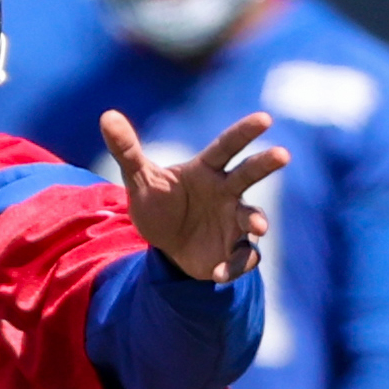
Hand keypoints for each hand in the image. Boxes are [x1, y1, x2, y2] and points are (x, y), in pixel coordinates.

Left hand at [103, 109, 288, 282]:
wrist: (165, 245)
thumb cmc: (159, 203)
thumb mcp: (139, 179)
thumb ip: (126, 150)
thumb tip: (106, 116)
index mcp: (207, 170)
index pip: (227, 146)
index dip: (245, 132)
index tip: (264, 119)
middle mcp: (226, 192)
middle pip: (248, 174)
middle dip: (266, 164)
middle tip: (282, 154)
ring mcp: (233, 222)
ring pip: (253, 217)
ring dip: (257, 221)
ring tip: (258, 228)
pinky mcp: (233, 251)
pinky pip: (242, 258)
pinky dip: (234, 266)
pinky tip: (218, 272)